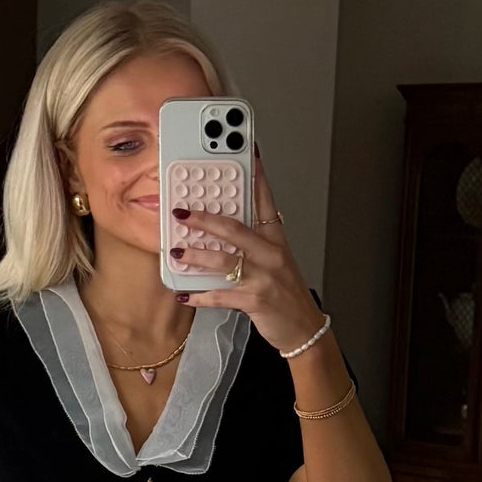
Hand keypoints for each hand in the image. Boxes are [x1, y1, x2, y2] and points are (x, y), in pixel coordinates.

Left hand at [170, 150, 325, 354]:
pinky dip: (200, 296)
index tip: (246, 154)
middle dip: (205, 219)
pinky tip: (184, 294)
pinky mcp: (255, 300)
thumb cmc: (286, 293)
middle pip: (235, 229)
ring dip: (196, 255)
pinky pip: (221, 295)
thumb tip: (221, 230)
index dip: (255, 177)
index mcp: (275, 240)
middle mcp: (270, 254)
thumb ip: (253, 243)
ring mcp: (263, 277)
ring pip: (224, 261)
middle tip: (182, 212)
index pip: (264, 201)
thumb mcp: (276, 261)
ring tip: (177, 251)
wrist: (304, 328)